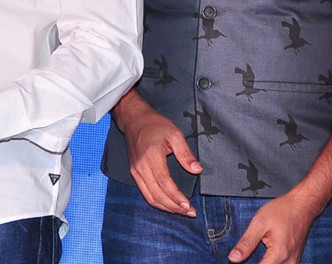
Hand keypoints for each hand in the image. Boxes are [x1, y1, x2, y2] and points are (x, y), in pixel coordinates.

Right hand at [119, 101, 201, 216]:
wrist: (134, 120)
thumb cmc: (155, 125)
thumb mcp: (174, 133)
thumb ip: (186, 153)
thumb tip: (197, 170)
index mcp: (151, 156)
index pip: (164, 182)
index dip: (176, 197)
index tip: (189, 205)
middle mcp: (141, 166)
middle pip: (157, 194)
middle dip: (174, 206)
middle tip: (190, 212)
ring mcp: (136, 171)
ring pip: (150, 197)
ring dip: (166, 207)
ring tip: (181, 211)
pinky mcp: (134, 173)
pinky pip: (145, 193)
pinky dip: (157, 202)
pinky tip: (168, 204)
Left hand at [229, 190, 320, 262]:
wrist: (302, 205)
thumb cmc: (283, 210)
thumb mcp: (259, 223)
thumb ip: (246, 243)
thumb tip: (233, 258)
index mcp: (279, 254)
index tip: (240, 261)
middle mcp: (289, 262)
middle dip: (258, 263)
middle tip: (251, 250)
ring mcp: (294, 261)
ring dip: (266, 262)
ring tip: (260, 250)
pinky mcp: (295, 258)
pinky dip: (272, 262)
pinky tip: (266, 255)